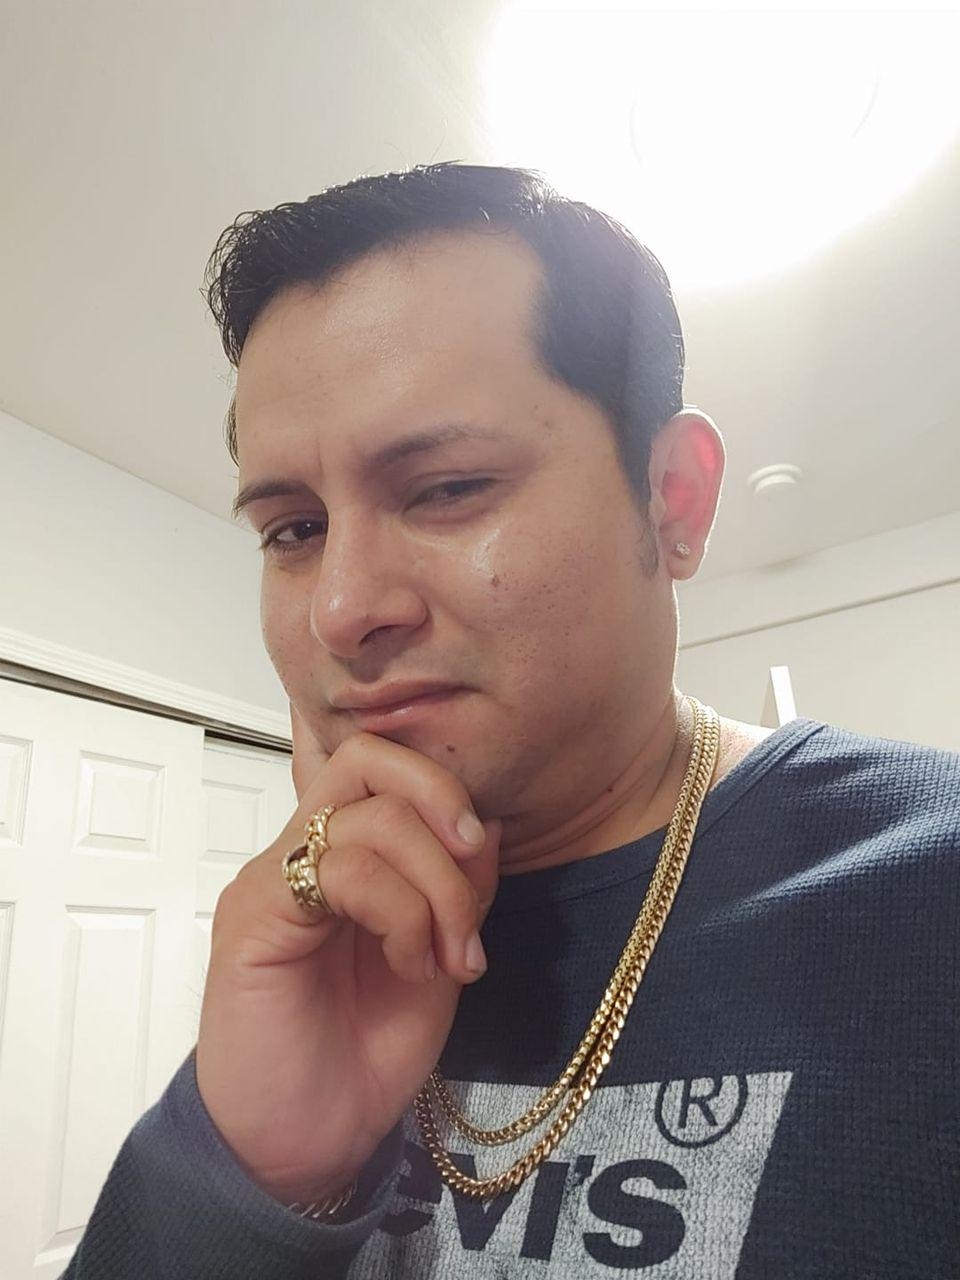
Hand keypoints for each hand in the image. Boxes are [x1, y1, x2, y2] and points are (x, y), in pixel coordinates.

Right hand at [195, 702, 500, 1203]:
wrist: (300, 1147)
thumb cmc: (362, 1058)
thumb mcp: (438, 961)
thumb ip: (459, 890)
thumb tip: (490, 821)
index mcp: (338, 855)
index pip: (381, 765)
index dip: (444, 792)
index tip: (483, 858)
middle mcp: (300, 852)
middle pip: (370, 760)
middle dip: (445, 813)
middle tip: (470, 901)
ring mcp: (273, 879)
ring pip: (371, 817)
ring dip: (437, 887)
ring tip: (446, 959)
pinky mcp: (256, 916)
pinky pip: (343, 870)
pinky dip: (400, 911)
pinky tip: (410, 964)